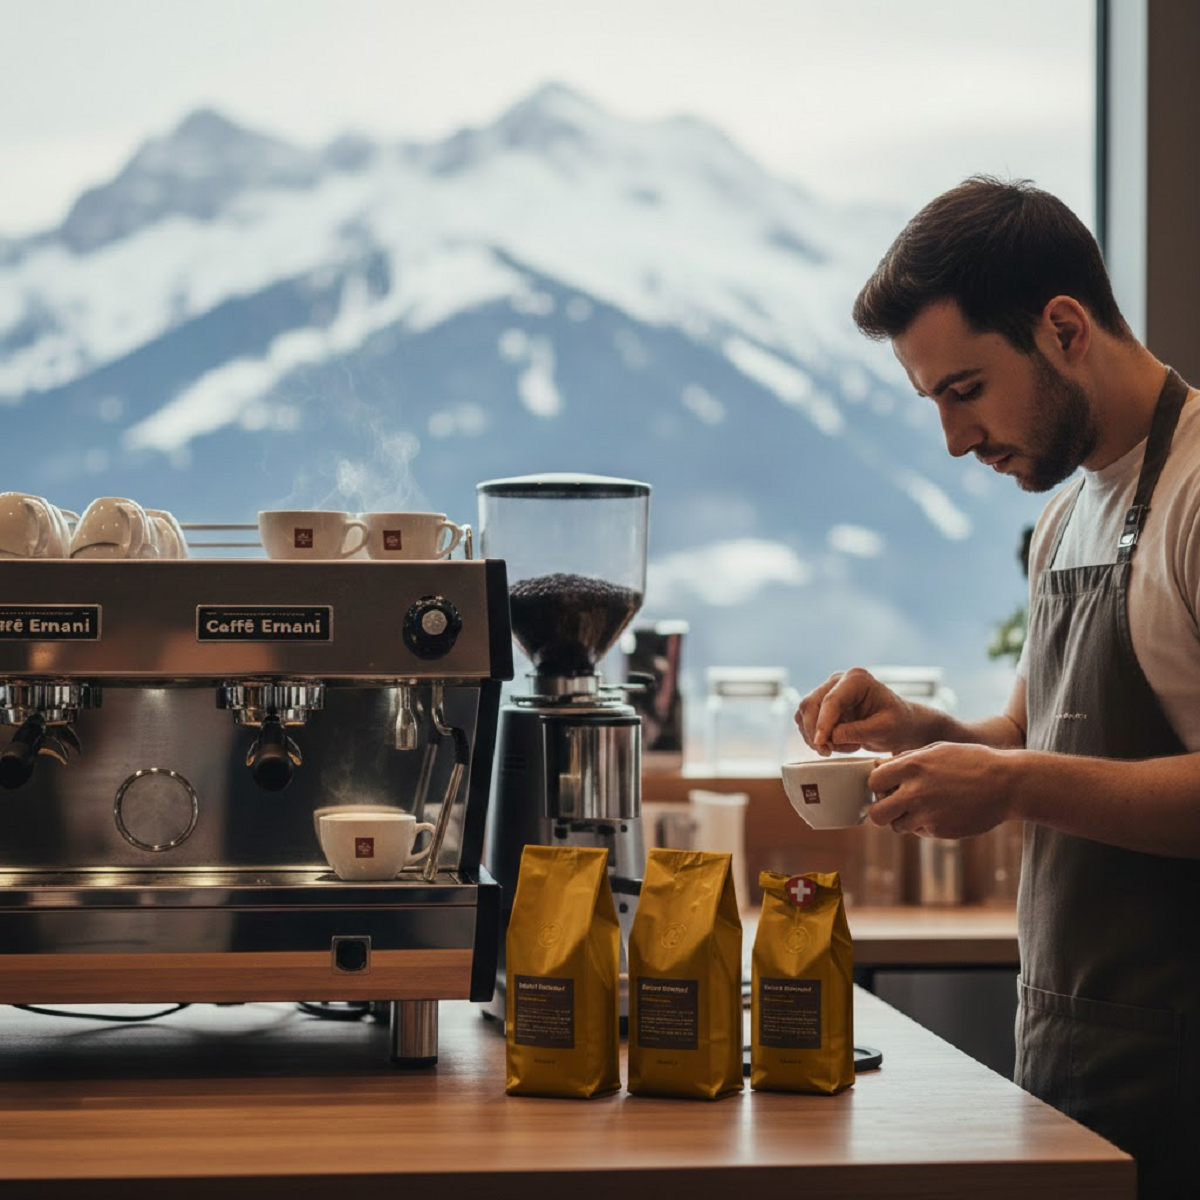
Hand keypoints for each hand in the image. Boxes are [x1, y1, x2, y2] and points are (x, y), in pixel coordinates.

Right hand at [795, 667, 922, 755]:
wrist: (901, 725)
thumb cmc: (898, 723)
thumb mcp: (884, 729)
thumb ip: (858, 731)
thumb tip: (831, 736)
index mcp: (857, 680)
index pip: (831, 700)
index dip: (823, 723)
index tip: (821, 743)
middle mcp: (838, 681)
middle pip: (810, 704)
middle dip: (814, 731)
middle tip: (827, 752)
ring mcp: (828, 692)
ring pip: (804, 713)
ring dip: (815, 736)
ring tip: (840, 748)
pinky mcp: (822, 706)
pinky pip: (807, 721)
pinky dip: (816, 737)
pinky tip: (836, 745)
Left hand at [866, 742, 1015, 838]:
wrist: (1008, 783)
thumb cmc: (971, 761)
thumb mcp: (937, 749)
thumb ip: (905, 759)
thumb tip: (879, 766)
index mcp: (913, 766)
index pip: (873, 781)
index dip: (878, 785)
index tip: (887, 785)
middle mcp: (916, 792)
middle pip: (877, 813)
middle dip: (882, 809)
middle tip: (894, 803)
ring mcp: (928, 815)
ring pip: (896, 826)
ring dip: (904, 819)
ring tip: (922, 807)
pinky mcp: (941, 831)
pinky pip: (920, 832)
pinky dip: (925, 826)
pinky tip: (942, 812)